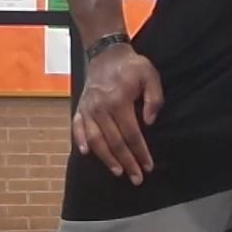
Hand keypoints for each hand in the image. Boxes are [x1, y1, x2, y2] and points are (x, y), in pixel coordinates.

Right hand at [73, 44, 163, 185]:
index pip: (132, 134)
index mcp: (119, 101)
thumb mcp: (151, 76)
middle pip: (115, 142)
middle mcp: (101, 108)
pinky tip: (86, 153)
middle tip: (137, 178)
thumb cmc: (132, 66)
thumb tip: (149, 122)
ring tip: (118, 172)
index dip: (140, 152)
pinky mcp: (80, 108)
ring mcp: (88, 109)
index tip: (148, 166)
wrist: (107, 53)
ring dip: (106, 158)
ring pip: (96, 140)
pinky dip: (80, 141)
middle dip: (127, 162)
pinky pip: (77, 128)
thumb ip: (154, 98)